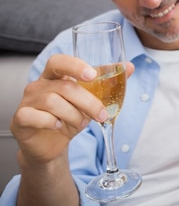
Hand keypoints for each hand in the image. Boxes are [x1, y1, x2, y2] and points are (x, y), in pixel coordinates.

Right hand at [10, 54, 134, 164]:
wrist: (51, 144)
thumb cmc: (70, 115)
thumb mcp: (90, 99)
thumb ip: (107, 81)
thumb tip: (129, 66)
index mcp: (54, 75)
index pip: (59, 61)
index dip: (75, 66)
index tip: (91, 75)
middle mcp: (38, 85)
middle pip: (65, 86)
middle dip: (88, 102)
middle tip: (101, 114)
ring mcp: (27, 101)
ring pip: (54, 102)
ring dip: (74, 115)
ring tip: (81, 123)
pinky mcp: (21, 118)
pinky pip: (36, 117)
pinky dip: (52, 122)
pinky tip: (60, 127)